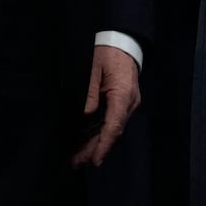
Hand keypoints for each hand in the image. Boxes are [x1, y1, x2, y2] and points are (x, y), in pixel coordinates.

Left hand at [71, 45, 139, 167]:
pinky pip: (113, 122)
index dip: (104, 145)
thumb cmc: (107, 52)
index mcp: (123, 94)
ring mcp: (128, 103)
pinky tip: (89, 142)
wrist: (124, 42)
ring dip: (97, 144)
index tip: (94, 160)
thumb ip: (90, 92)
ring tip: (79, 158)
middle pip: (113, 131)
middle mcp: (129, 102)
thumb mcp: (93, 68)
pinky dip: (101, 133)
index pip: (114, 125)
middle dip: (96, 149)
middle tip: (77, 163)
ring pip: (113, 129)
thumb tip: (86, 114)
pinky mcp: (124, 103)